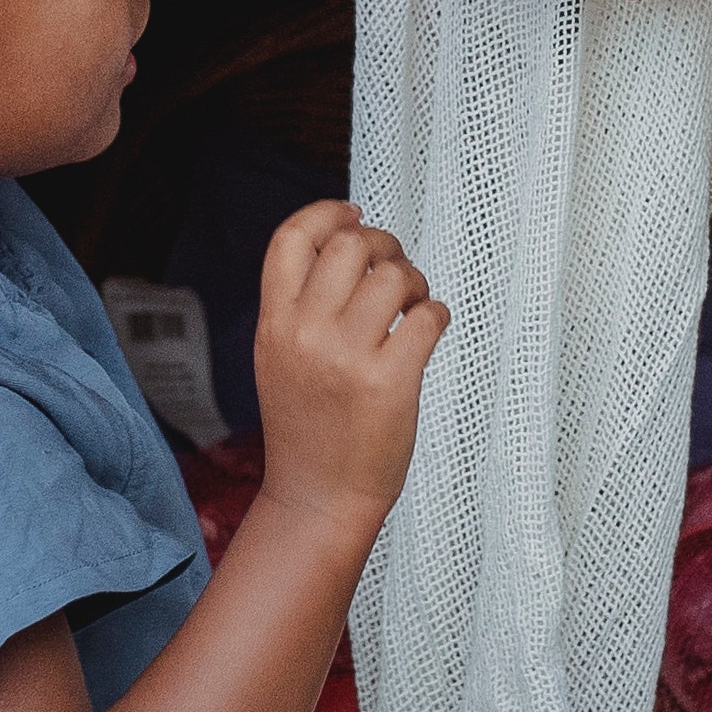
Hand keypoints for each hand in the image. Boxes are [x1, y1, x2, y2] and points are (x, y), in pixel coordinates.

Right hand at [249, 201, 442, 531]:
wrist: (317, 498)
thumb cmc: (308, 426)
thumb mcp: (280, 357)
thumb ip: (301, 306)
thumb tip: (346, 245)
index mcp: (274, 324)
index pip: (291, 238)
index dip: (326, 213)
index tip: (354, 213)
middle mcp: (305, 334)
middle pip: (350, 244)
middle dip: (383, 245)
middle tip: (393, 270)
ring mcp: (346, 359)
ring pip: (395, 275)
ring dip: (414, 282)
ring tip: (412, 308)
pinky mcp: (389, 383)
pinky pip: (429, 316)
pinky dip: (436, 314)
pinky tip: (427, 331)